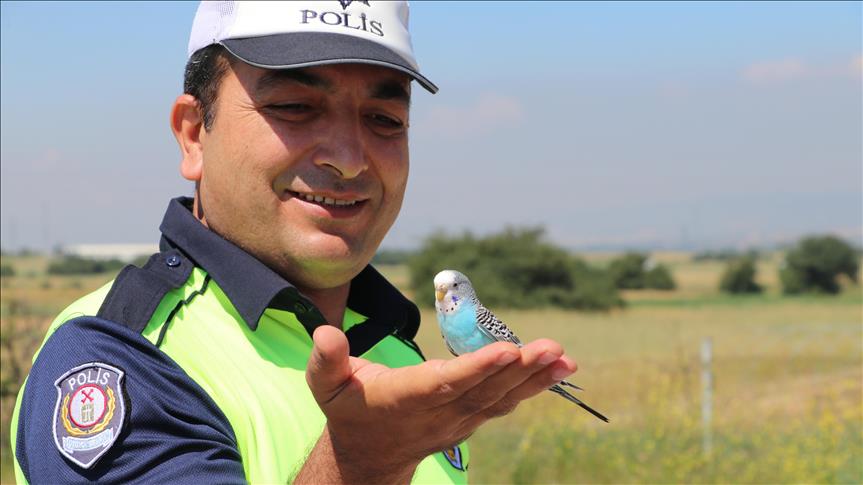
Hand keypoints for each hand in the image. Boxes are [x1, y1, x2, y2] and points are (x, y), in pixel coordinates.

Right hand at [297, 325, 576, 483]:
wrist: (369, 456)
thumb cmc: (350, 410)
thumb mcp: (326, 387)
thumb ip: (327, 361)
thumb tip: (326, 334)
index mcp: (404, 400)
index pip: (444, 384)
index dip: (476, 368)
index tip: (506, 350)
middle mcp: (438, 413)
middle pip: (483, 391)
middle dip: (519, 370)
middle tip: (552, 348)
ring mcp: (459, 419)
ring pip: (500, 398)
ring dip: (534, 379)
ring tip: (565, 358)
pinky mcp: (471, 417)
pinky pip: (504, 401)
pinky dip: (532, 386)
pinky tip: (558, 368)